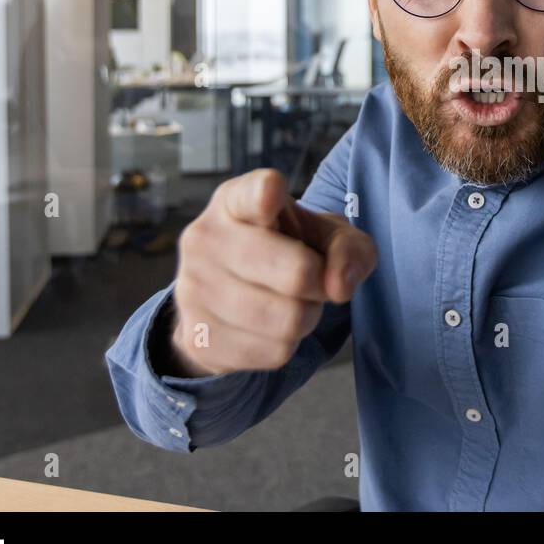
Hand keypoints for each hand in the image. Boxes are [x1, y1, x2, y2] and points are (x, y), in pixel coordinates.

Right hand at [168, 168, 375, 376]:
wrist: (230, 300)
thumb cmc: (287, 252)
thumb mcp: (325, 236)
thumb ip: (349, 248)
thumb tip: (339, 286)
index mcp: (237, 200)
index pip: (250, 194)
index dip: (266, 194)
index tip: (272, 191)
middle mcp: (206, 237)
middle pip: (297, 272)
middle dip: (320, 283)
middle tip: (311, 278)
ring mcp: (193, 288)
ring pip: (289, 319)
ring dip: (306, 317)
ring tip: (289, 301)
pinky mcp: (197, 336)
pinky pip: (274, 352)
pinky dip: (286, 344)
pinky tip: (268, 327)